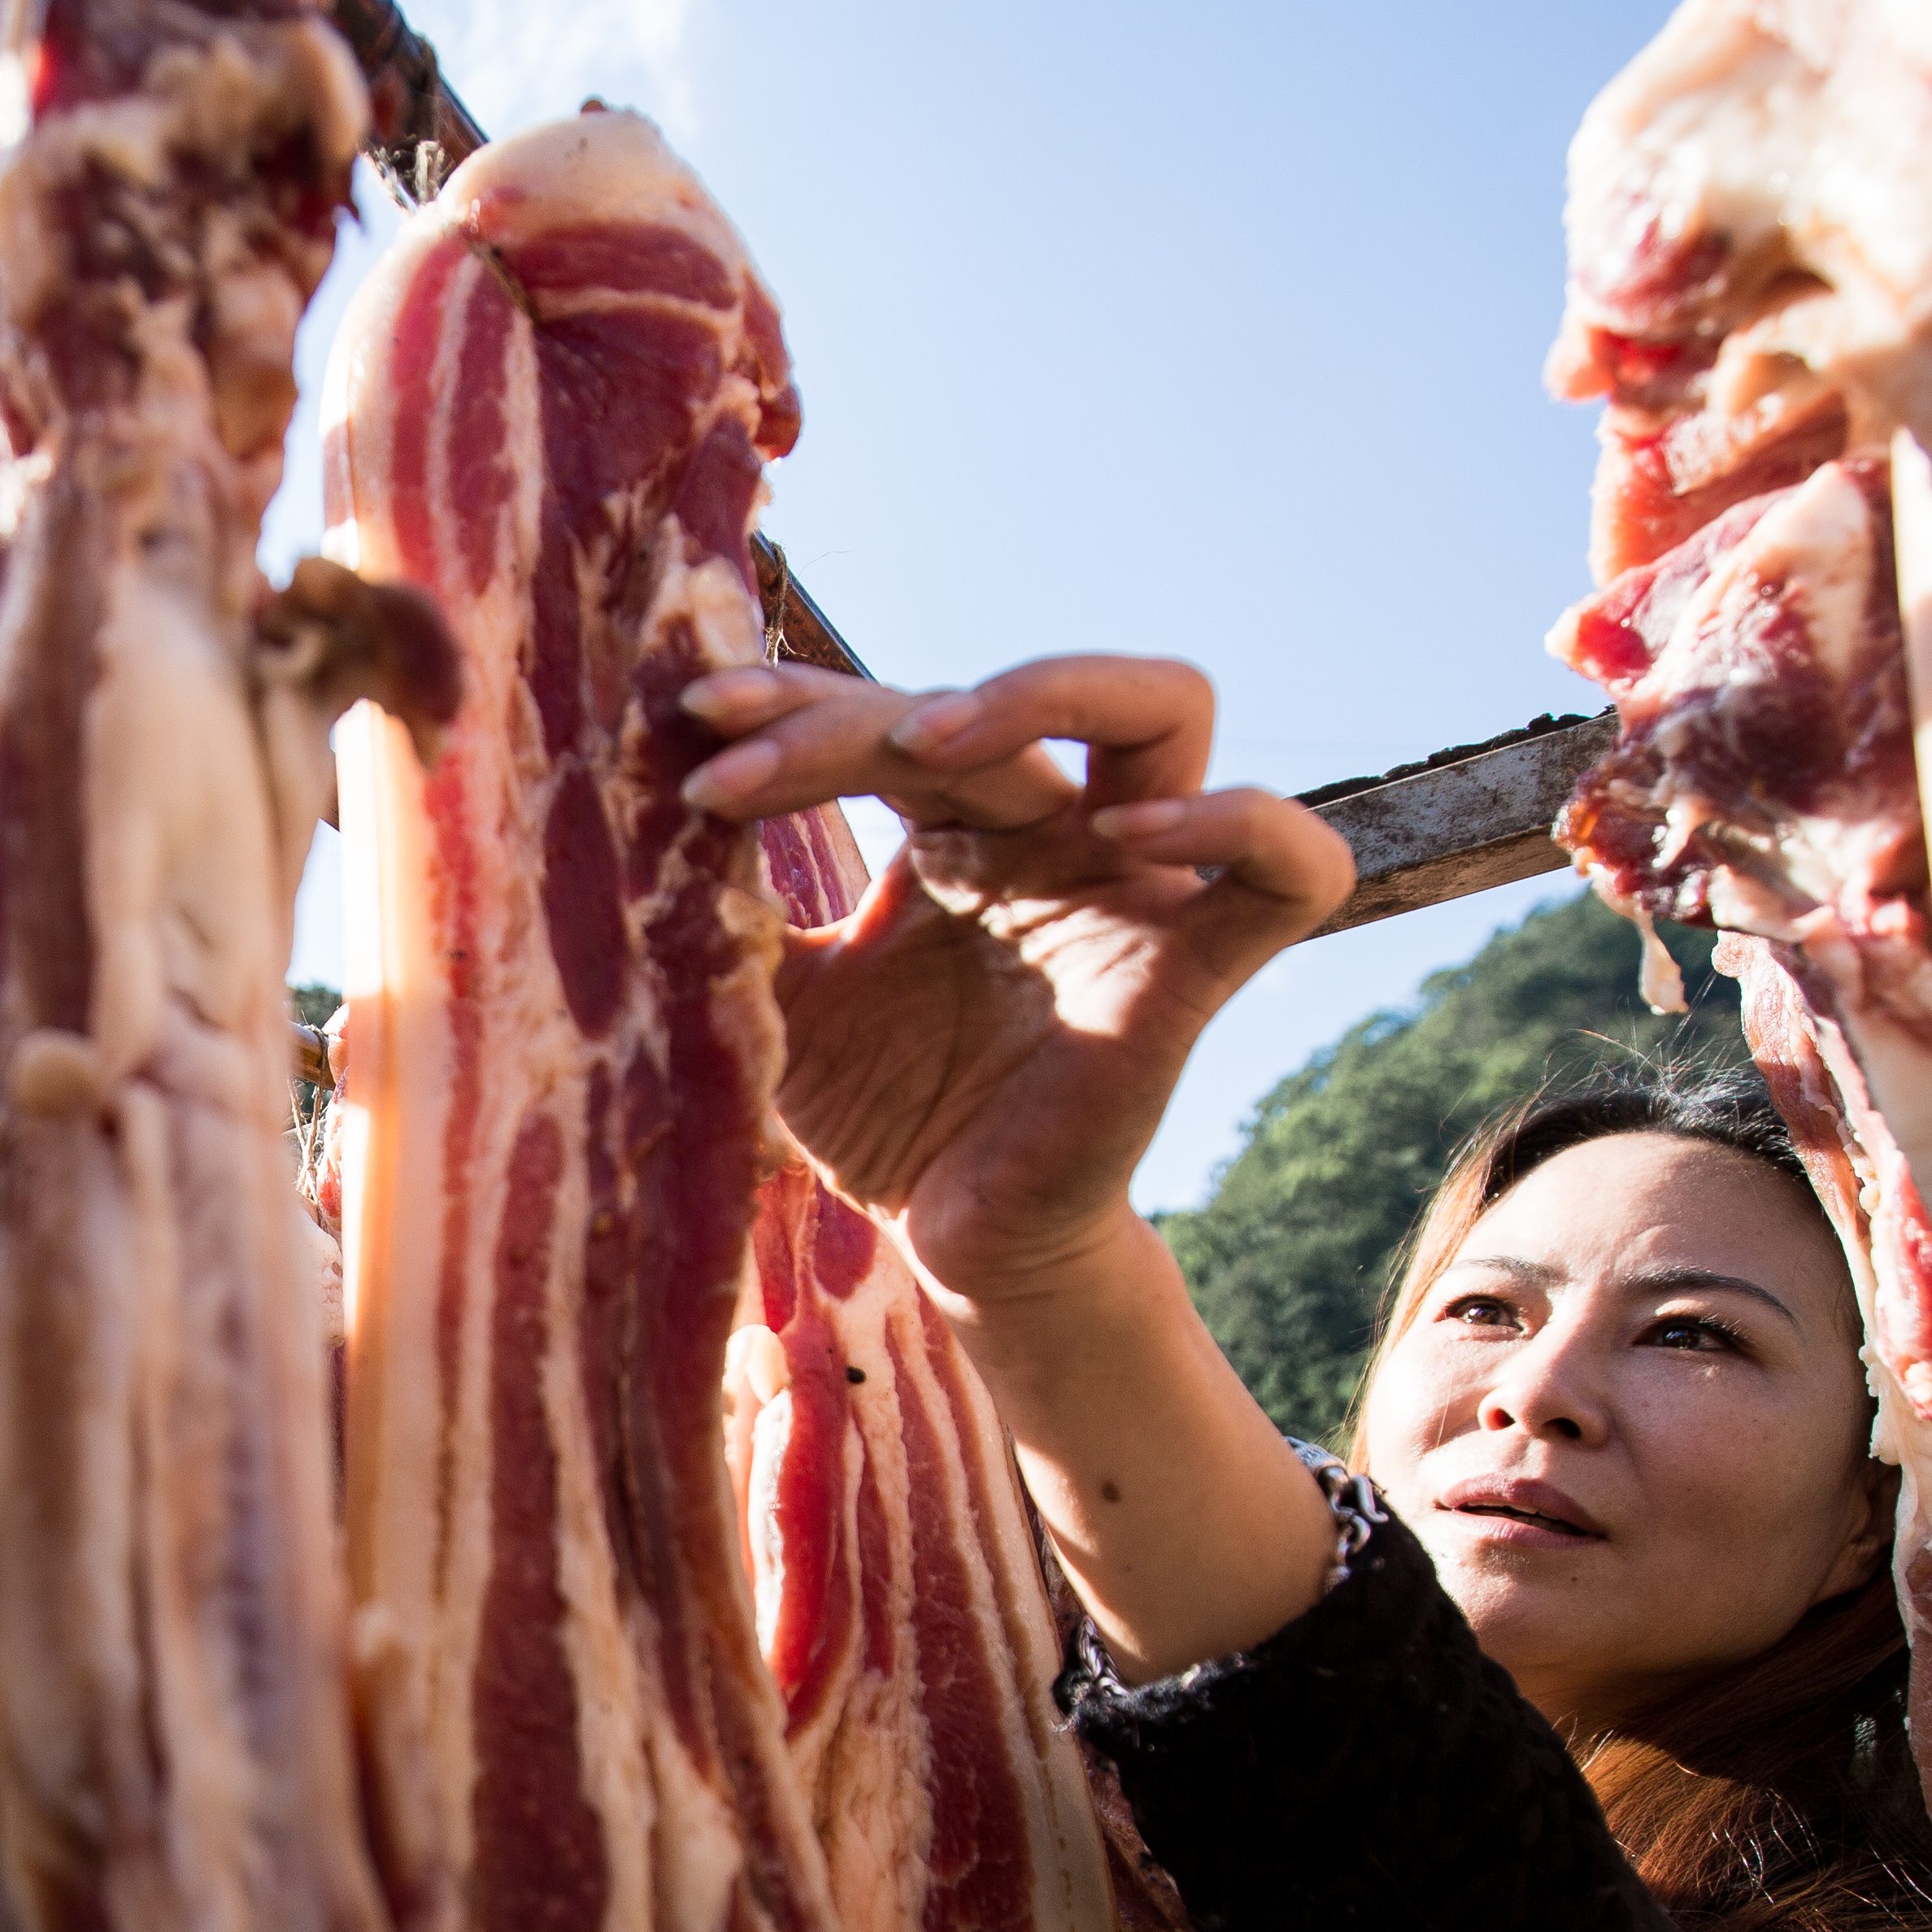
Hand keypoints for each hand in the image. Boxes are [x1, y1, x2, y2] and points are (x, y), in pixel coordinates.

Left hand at [680, 655, 1350, 1298]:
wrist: (956, 1241)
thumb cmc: (881, 1113)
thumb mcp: (781, 1002)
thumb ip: (735, 913)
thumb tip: (644, 821)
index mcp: (958, 825)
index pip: (889, 713)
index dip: (794, 704)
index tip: (691, 725)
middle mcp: (1053, 829)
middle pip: (1001, 698)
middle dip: (863, 706)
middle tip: (746, 751)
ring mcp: (1133, 885)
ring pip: (1167, 709)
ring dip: (1050, 690)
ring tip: (922, 749)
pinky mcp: (1194, 966)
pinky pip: (1287, 864)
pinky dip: (1238, 823)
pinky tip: (1131, 833)